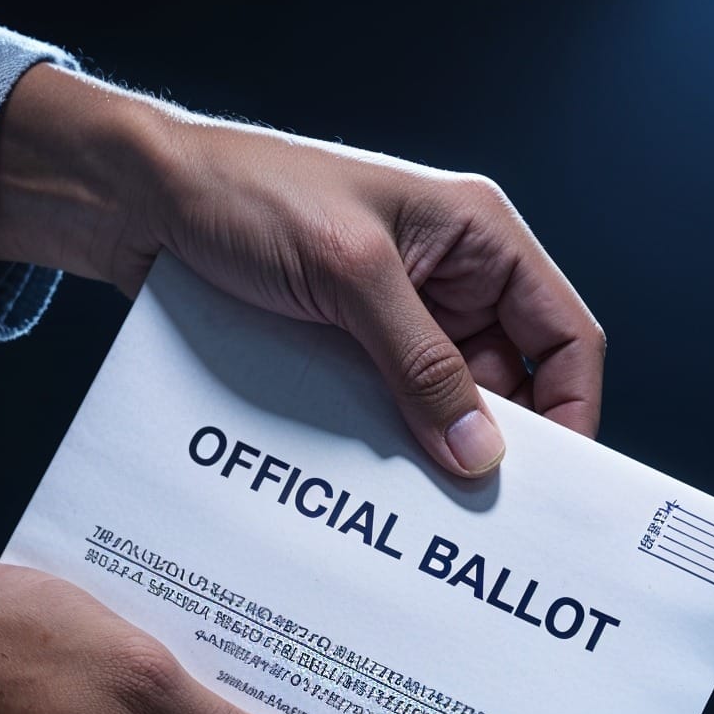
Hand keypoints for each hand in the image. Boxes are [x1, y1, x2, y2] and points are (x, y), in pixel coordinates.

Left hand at [0, 64, 604, 478]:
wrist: (141, 203)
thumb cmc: (244, 196)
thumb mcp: (348, 276)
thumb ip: (420, 364)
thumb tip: (479, 451)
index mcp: (477, 236)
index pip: (564, 335)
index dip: (572, 411)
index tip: (554, 484)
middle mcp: (450, 279)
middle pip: (512, 386)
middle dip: (498, 447)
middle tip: (482, 518)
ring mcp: (399, 320)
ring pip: (447, 409)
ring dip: (434, 456)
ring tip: (421, 513)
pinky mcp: (350, 351)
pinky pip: (389, 413)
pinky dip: (385, 452)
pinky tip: (371, 488)